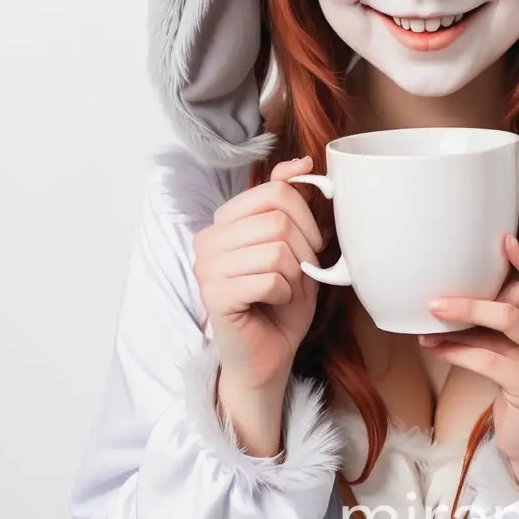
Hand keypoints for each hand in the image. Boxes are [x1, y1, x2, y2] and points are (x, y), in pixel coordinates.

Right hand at [193, 156, 322, 392]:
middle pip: (278, 219)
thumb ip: (290, 203)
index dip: (306, 216)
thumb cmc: (280, 302)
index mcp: (225, 221)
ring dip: (295, 276)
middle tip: (300, 274)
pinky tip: (273, 304)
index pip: (275, 191)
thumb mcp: (293, 245)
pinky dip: (285, 294)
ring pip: (277, 249)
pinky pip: (270, 279)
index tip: (312, 239)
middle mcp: (208, 239)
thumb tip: (302, 162)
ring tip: (284, 291)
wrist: (266, 357)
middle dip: (304, 250)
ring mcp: (207, 267)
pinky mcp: (214, 295)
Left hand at [419, 235, 518, 478]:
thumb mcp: (511, 349)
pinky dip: (459, 351)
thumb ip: (497, 323)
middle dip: (475, 294)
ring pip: (508, 320)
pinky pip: (490, 359)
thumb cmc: (517, 385)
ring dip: (465, 314)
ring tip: (432, 312)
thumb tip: (452, 296)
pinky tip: (436, 347)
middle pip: (518, 298)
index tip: (503, 238)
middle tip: (436, 296)